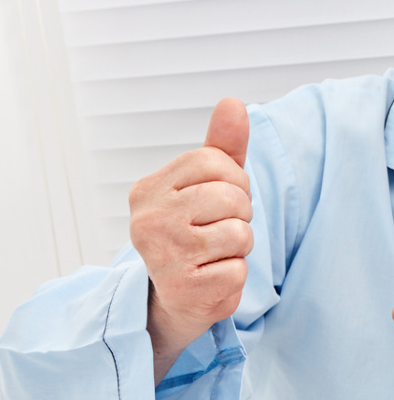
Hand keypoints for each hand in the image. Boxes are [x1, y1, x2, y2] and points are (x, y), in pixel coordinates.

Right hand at [130, 98, 253, 382]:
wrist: (176, 297)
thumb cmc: (194, 232)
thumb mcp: (207, 184)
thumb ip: (222, 145)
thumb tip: (233, 103)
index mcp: (149, 188)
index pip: (214, 161)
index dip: (233, 180)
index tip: (218, 201)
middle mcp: (147, 220)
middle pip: (232, 197)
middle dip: (239, 215)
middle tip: (217, 232)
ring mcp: (163, 256)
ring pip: (240, 233)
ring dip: (239, 248)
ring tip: (214, 255)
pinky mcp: (183, 289)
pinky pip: (239, 270)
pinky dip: (235, 277)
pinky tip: (211, 278)